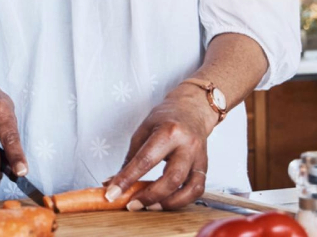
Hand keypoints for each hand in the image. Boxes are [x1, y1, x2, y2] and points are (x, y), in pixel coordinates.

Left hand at [106, 84, 215, 210]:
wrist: (192, 109)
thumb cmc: (164, 118)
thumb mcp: (143, 130)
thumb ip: (131, 158)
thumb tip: (113, 182)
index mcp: (168, 132)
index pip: (145, 160)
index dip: (127, 179)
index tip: (112, 193)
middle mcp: (187, 145)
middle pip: (172, 178)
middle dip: (150, 196)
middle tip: (131, 205)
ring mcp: (199, 157)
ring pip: (189, 188)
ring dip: (168, 203)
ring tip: (148, 207)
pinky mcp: (205, 166)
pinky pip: (197, 190)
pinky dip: (181, 200)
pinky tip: (165, 202)